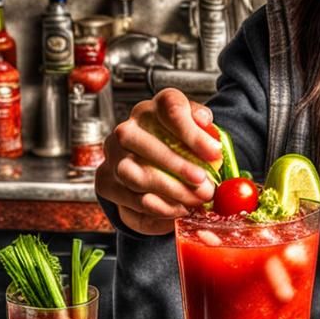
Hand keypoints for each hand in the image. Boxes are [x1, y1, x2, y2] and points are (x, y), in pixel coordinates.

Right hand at [94, 88, 219, 234]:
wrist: (150, 165)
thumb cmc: (177, 146)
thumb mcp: (196, 132)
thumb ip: (204, 128)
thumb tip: (204, 122)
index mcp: (155, 109)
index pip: (171, 110)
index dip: (193, 133)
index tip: (214, 153)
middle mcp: (128, 129)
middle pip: (147, 145)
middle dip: (179, 168)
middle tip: (204, 185)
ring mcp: (113, 156)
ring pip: (136, 176)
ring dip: (169, 191)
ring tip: (195, 200)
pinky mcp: (106, 182)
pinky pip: (130, 200)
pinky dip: (158, 209)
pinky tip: (178, 209)